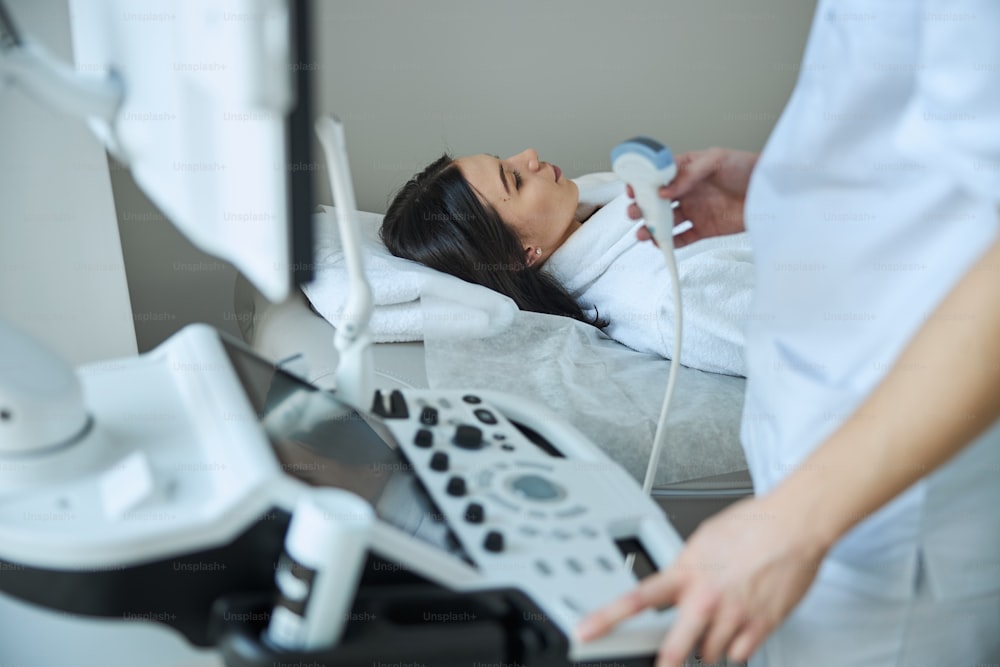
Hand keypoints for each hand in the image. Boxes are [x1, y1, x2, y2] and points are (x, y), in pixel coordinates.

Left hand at [576, 494, 828, 665]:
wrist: (793, 525)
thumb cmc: (752, 525)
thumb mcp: (703, 540)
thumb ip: (684, 567)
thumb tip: (673, 583)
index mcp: (686, 572)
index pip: (637, 599)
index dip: (606, 619)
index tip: (585, 633)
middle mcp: (706, 598)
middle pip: (675, 649)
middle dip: (667, 662)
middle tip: (664, 663)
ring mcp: (733, 616)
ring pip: (708, 654)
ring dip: (707, 647)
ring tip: (716, 623)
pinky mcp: (760, 627)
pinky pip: (738, 655)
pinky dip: (736, 649)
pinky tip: (738, 629)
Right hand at [628, 148, 757, 248]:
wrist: (772, 191)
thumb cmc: (748, 168)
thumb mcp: (717, 160)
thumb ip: (689, 174)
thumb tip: (665, 190)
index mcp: (687, 170)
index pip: (658, 176)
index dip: (643, 183)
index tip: (632, 189)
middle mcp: (687, 191)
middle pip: (657, 201)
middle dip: (642, 207)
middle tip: (634, 212)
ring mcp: (695, 211)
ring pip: (666, 222)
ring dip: (651, 228)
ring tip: (642, 233)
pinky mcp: (704, 229)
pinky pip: (683, 238)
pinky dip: (670, 243)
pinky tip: (660, 243)